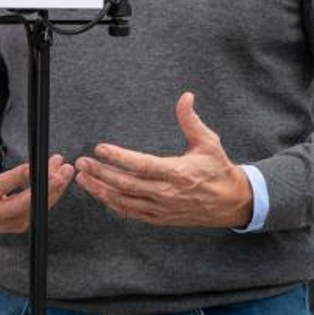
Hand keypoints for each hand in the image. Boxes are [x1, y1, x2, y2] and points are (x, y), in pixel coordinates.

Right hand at [0, 105, 74, 236]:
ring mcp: (4, 222)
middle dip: (43, 190)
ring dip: (52, 192)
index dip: (16, 178)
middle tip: (61, 173)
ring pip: (32, 211)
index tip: (33, 167)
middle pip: (20, 205)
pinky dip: (49, 198)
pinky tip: (59, 180)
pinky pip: (35, 214)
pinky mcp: (15, 226)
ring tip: (65, 171)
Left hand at [74, 92, 252, 228]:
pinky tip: (102, 196)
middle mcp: (167, 193)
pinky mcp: (161, 218)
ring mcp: (162, 208)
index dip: (118, 157)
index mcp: (178, 172)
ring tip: (84, 179)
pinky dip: (115, 205)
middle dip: (101, 174)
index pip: (141, 164)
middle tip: (82, 163)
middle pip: (126, 184)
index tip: (100, 148)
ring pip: (125, 201)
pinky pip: (132, 213)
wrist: (231, 202)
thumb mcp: (208, 141)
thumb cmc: (218, 169)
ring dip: (101, 191)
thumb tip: (185, 97)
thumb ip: (191, 120)